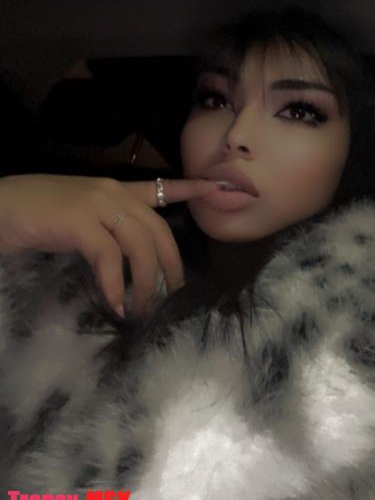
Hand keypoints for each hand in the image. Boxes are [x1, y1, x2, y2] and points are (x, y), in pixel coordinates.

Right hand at [0, 173, 217, 317]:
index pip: (158, 188)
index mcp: (113, 189)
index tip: (215, 188)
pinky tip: (117, 303)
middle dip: (170, 267)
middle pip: (158, 230)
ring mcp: (97, 204)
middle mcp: (112, 192)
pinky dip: (116, 283)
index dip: (188, 189)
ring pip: (141, 245)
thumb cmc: (33, 215)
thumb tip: (128, 261)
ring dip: (146, 283)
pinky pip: (109, 256)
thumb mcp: (77, 217)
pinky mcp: (79, 221)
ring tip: (142, 310)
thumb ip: (105, 229)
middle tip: (172, 298)